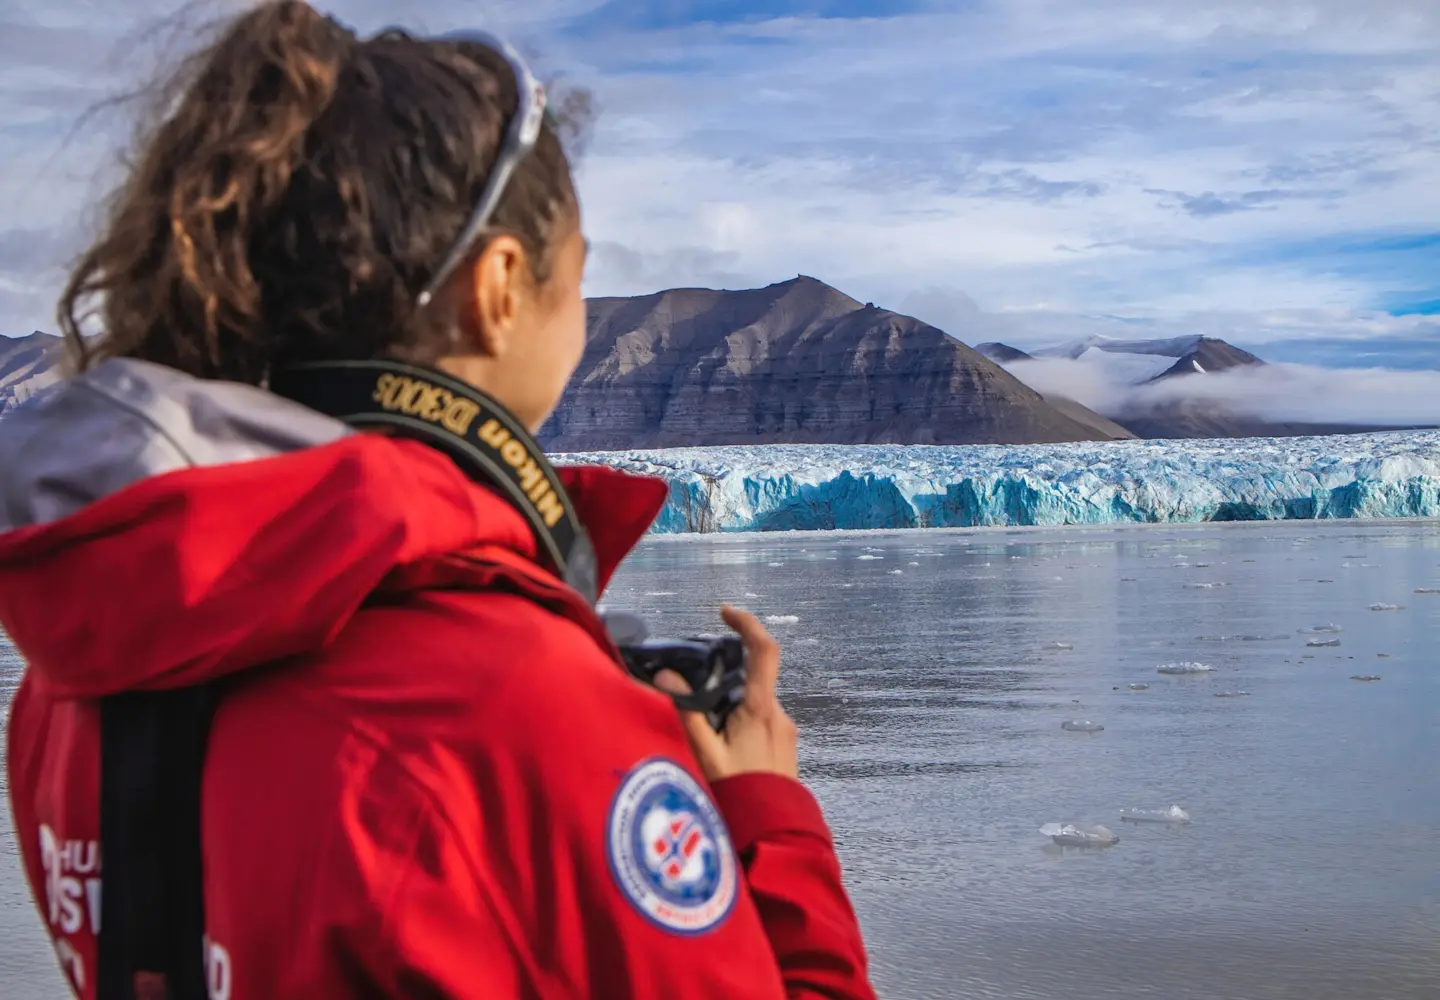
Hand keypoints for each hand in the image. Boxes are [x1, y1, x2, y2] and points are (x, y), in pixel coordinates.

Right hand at [654, 604, 798, 781]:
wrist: (774, 840)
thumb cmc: (738, 796)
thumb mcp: (703, 755)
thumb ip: (685, 713)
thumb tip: (666, 676)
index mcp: (761, 709)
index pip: (764, 650)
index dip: (747, 623)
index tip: (724, 613)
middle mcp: (779, 715)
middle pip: (753, 679)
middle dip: (724, 681)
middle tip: (694, 698)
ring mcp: (786, 733)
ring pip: (755, 704)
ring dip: (730, 708)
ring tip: (703, 736)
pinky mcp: (785, 750)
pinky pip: (760, 724)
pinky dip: (739, 724)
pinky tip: (720, 753)